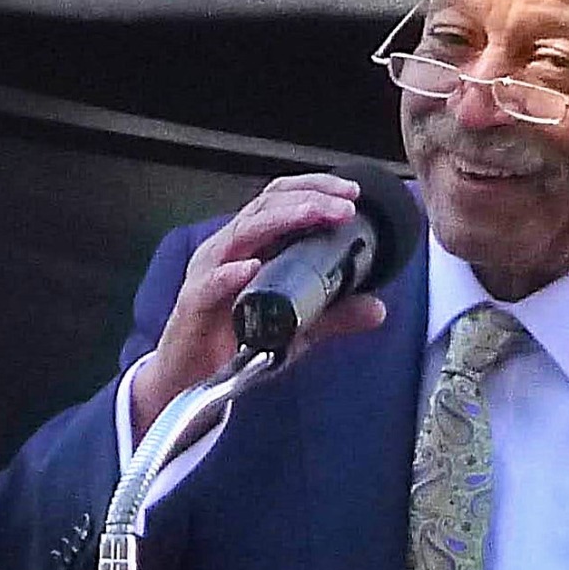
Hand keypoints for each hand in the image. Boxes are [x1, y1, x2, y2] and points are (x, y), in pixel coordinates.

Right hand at [130, 173, 389, 442]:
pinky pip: (212, 283)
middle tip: (346, 204)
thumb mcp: (296, 327)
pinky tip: (253, 270)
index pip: (280, 200)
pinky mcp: (194, 304)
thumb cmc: (234, 342)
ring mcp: (209, 273)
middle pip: (266, 206)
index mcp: (251, 246)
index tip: (353, 194)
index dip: (315, 188)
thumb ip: (334, 315)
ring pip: (243, 233)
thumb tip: (379, 308)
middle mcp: (228, 249)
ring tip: (316, 215)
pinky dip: (231, 274)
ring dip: (282, 220)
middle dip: (308, 198)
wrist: (189, 380)